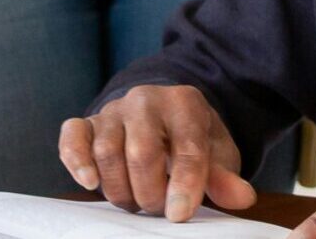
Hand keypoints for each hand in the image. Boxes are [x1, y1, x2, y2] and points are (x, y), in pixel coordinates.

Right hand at [58, 84, 257, 220]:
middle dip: (150, 192)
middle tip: (157, 209)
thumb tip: (242, 197)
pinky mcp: (87, 123)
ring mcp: (113, 110)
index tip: (180, 214)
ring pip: (106, 151)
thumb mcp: (216, 155)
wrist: (162, 116)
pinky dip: (76, 160)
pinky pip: (72, 136)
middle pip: (142, 152)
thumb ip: (225, 177)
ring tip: (135, 201)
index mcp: (185, 104)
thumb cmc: (191, 140)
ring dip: (120, 188)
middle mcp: (146, 100)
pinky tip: (89, 182)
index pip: (187, 147)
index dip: (185, 184)